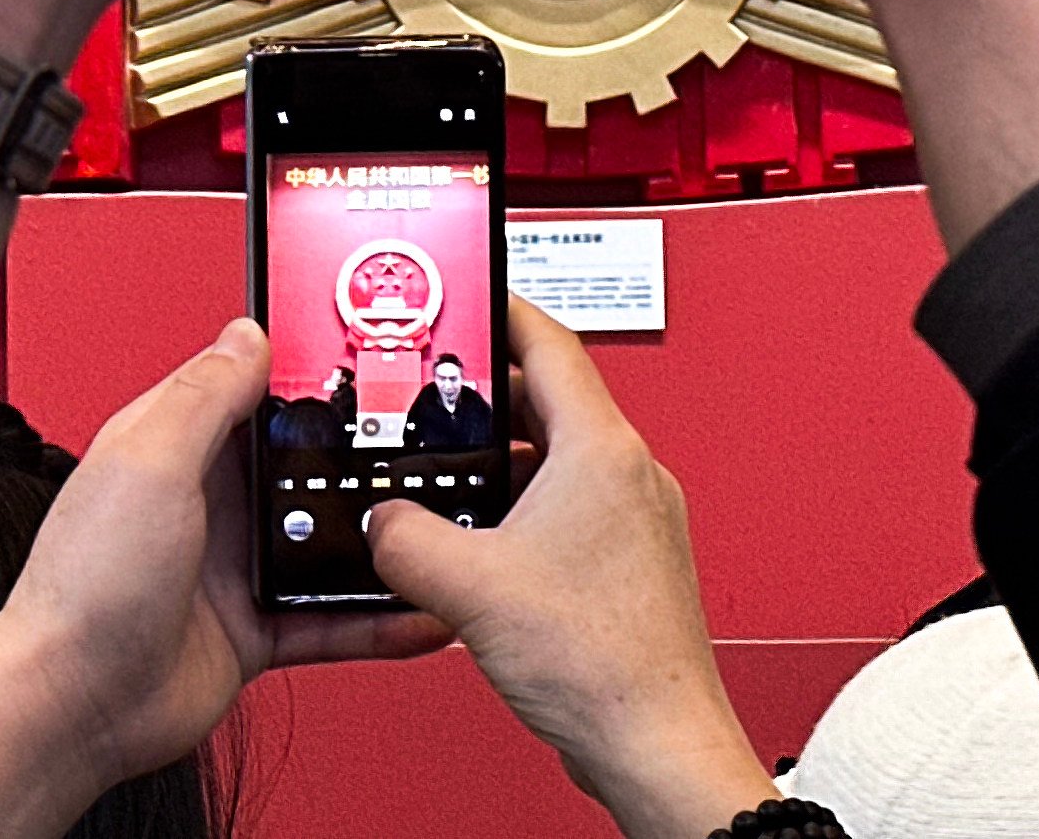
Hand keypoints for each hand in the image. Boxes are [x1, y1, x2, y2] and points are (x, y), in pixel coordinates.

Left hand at [0, 317, 441, 838]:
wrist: (73, 707)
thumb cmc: (84, 586)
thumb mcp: (150, 460)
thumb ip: (205, 396)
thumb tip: (249, 335)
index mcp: (179, 445)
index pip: (255, 388)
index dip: (309, 372)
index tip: (370, 359)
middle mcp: (211, 501)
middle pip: (305, 462)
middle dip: (362, 455)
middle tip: (428, 442)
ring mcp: (235, 567)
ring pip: (329, 540)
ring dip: (380, 539)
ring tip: (439, 526)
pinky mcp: (256, 630)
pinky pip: (332, 618)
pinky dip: (377, 619)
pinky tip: (419, 613)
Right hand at [366, 300, 774, 838]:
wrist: (655, 743)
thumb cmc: (603, 665)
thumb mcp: (468, 587)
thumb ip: (405, 538)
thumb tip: (383, 524)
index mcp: (602, 449)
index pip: (548, 341)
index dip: (499, 309)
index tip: (467, 295)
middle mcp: (629, 475)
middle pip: (547, 402)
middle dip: (483, 400)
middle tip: (432, 400)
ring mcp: (637, 521)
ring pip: (557, 463)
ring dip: (500, 468)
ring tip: (446, 484)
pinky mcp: (631, 565)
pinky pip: (569, 513)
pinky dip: (523, 515)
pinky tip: (482, 553)